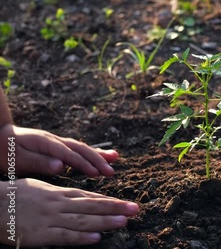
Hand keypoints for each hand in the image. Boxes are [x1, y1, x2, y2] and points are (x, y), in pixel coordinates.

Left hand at [0, 124, 117, 176]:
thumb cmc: (3, 150)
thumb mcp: (16, 159)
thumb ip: (39, 162)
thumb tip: (61, 167)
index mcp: (45, 143)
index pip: (69, 155)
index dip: (84, 164)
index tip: (98, 174)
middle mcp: (54, 140)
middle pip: (80, 149)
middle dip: (98, 160)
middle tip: (111, 171)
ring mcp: (56, 142)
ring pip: (81, 147)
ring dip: (98, 154)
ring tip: (115, 158)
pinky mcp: (56, 146)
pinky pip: (76, 149)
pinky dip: (90, 153)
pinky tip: (101, 156)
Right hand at [0, 179, 138, 246]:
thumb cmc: (14, 196)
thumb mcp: (39, 188)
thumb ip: (60, 192)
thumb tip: (77, 195)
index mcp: (58, 193)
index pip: (89, 196)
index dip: (108, 200)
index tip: (126, 203)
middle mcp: (58, 204)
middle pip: (91, 206)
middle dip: (115, 207)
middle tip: (135, 209)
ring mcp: (50, 219)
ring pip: (83, 220)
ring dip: (105, 221)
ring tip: (124, 221)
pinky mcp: (40, 235)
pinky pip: (64, 236)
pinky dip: (81, 237)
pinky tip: (96, 237)